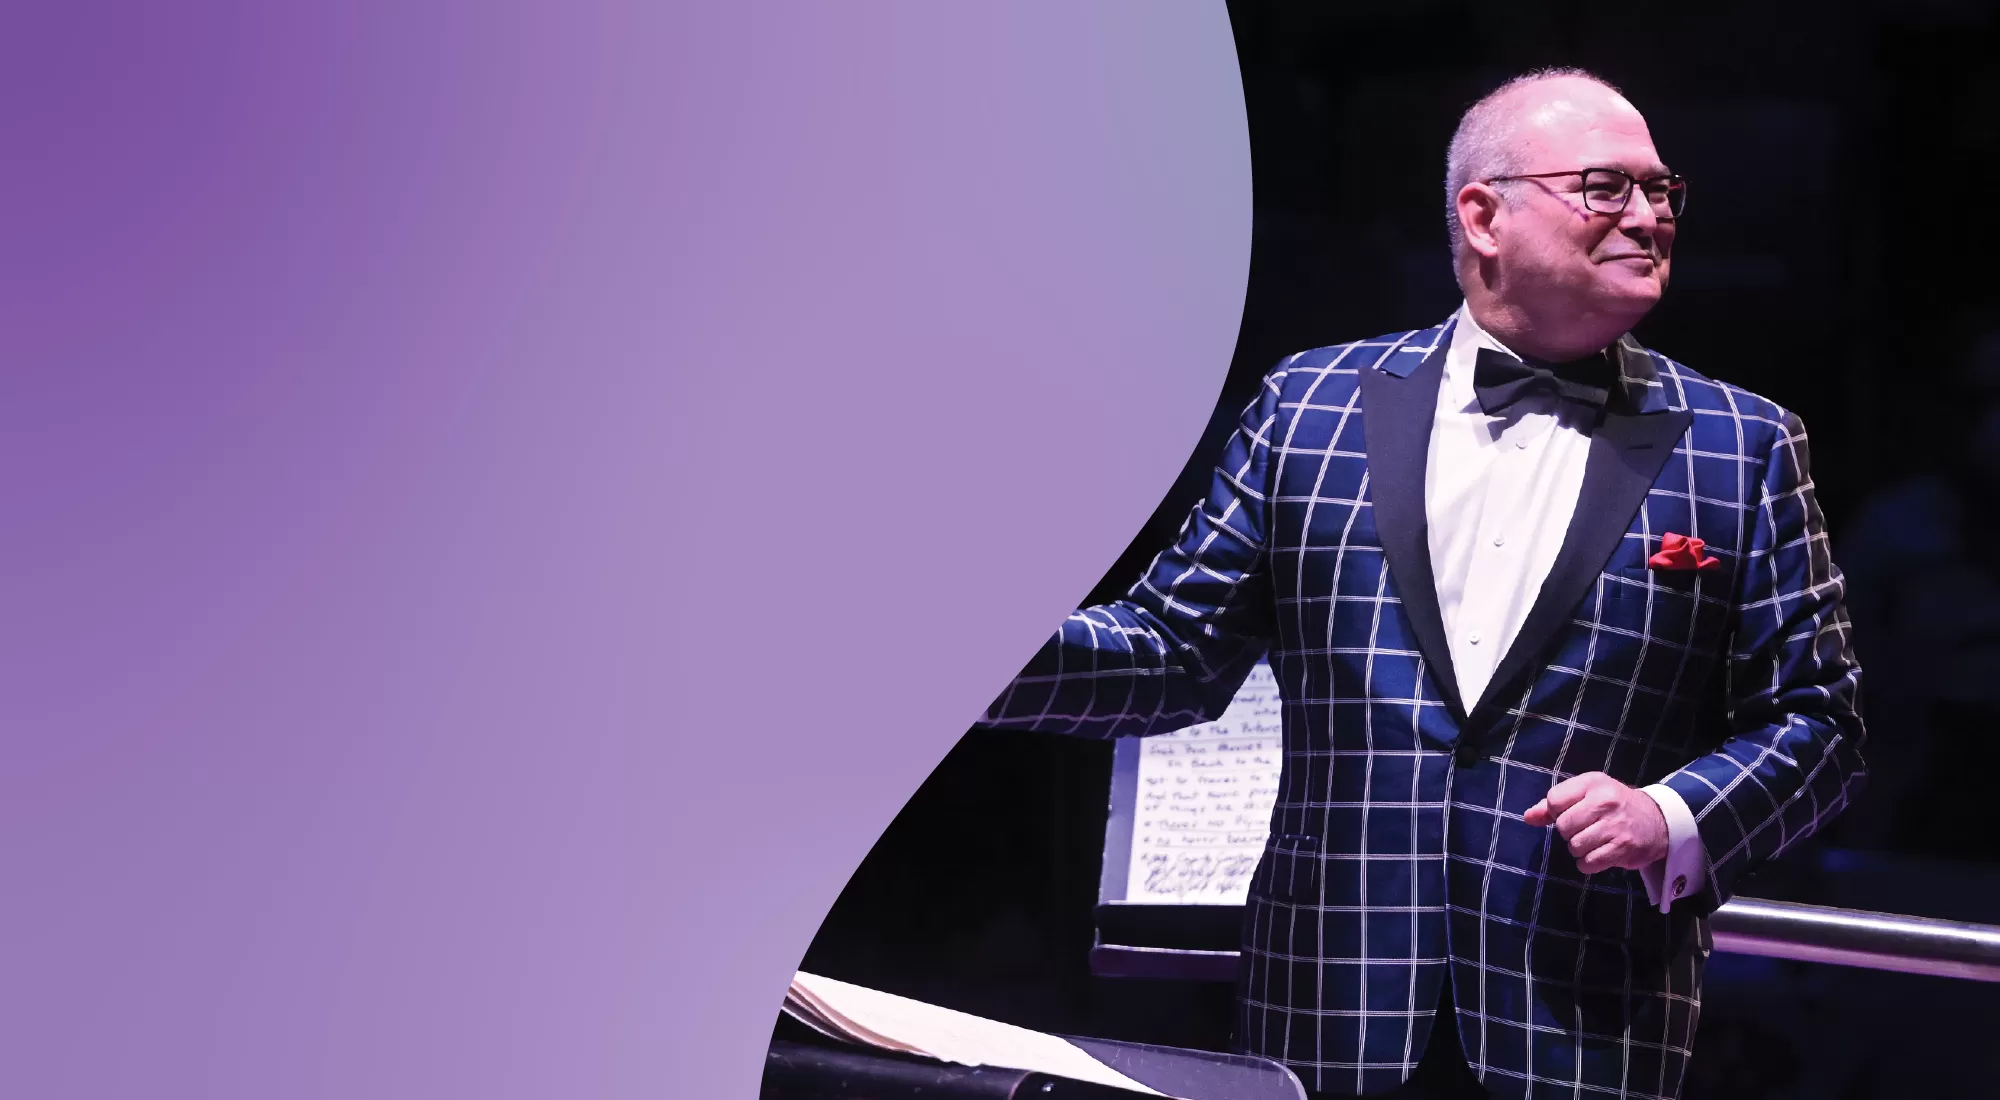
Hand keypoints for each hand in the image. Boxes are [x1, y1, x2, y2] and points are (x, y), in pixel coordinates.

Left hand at [1522, 772, 1668, 873]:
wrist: (1657, 821)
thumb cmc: (1613, 805)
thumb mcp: (1586, 794)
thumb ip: (1554, 804)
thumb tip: (1528, 817)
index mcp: (1593, 783)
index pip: (1554, 800)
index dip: (1556, 812)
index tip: (1571, 813)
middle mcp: (1605, 801)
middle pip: (1563, 826)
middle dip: (1569, 832)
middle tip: (1585, 829)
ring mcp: (1615, 826)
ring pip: (1574, 846)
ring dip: (1579, 849)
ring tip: (1594, 841)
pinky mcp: (1623, 848)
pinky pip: (1588, 863)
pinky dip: (1588, 863)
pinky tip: (1599, 854)